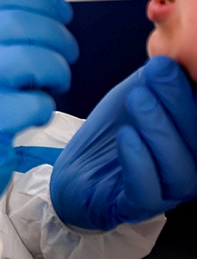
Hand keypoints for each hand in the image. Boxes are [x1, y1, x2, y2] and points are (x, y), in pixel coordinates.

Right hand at [0, 0, 78, 211]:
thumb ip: (2, 7)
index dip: (38, 0)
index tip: (60, 16)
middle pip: (15, 25)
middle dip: (55, 37)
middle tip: (64, 56)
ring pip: (29, 61)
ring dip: (54, 73)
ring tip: (50, 84)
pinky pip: (33, 103)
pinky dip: (43, 107)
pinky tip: (28, 115)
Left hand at [50, 56, 196, 230]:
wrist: (73, 170)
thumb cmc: (113, 132)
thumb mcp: (136, 95)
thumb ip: (158, 77)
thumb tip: (172, 50)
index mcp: (193, 141)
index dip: (192, 93)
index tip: (173, 62)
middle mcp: (189, 168)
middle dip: (179, 102)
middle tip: (156, 72)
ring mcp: (167, 191)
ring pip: (179, 167)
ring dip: (159, 128)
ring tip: (138, 98)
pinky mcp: (137, 207)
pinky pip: (147, 191)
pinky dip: (139, 161)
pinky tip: (127, 136)